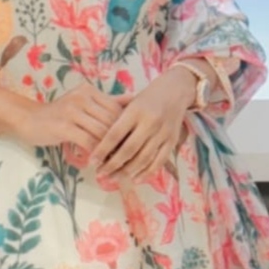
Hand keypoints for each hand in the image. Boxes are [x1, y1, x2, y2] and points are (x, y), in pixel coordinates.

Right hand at [19, 80, 130, 152]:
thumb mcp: (84, 103)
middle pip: (111, 121)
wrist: (29, 119)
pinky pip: (88, 142)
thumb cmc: (59, 114)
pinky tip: (97, 163)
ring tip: (115, 162)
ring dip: (109, 150)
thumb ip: (108, 101)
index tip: (130, 143)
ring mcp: (72, 111)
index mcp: (89, 91)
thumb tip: (134, 98)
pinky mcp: (64, 126)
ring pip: (101, 132)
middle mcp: (82, 97)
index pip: (116, 109)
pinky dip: (95, 154)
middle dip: (120, 140)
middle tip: (127, 157)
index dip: (126, 127)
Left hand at [87, 67, 195, 181]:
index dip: (102, 150)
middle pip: (128, 150)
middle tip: (99, 174)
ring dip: (126, 172)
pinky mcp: (172, 141)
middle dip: (112, 165)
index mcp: (135, 110)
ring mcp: (163, 133)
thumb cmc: (147, 97)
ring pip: (143, 159)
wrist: (176, 89)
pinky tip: (134, 179)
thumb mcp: (130, 101)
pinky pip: (159, 162)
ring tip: (112, 178)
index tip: (92, 161)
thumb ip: (115, 118)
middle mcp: (150, 122)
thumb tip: (94, 138)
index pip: (115, 134)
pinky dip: (146, 173)